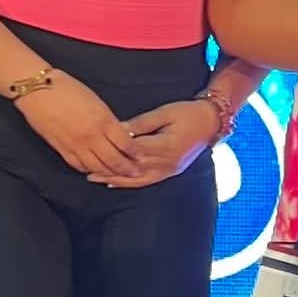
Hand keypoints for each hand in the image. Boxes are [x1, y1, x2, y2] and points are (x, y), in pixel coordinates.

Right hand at [15, 70, 144, 177]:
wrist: (38, 90)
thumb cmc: (68, 89)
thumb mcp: (96, 101)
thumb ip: (108, 120)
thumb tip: (120, 134)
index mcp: (103, 121)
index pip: (125, 143)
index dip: (135, 153)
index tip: (142, 157)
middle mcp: (91, 137)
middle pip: (113, 159)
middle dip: (127, 168)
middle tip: (136, 173)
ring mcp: (75, 145)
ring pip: (97, 167)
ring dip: (110, 173)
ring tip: (119, 176)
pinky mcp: (61, 149)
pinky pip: (78, 165)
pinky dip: (89, 170)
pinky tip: (95, 171)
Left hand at [87, 100, 220, 187]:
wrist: (211, 123)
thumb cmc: (188, 113)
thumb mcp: (164, 112)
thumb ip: (141, 123)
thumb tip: (118, 130)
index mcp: (166, 146)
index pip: (133, 151)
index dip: (113, 151)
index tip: (94, 148)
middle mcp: (167, 163)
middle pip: (132, 169)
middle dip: (109, 169)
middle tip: (86, 168)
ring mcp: (169, 170)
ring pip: (137, 180)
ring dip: (115, 180)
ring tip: (95, 179)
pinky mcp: (170, 172)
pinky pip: (147, 181)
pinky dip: (130, 183)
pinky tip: (115, 183)